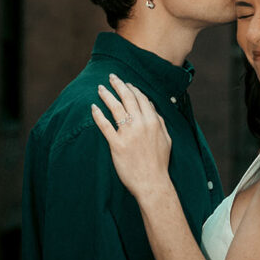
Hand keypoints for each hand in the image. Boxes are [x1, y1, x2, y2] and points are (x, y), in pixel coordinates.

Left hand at [91, 75, 171, 199]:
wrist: (152, 182)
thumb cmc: (159, 163)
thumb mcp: (166, 139)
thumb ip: (160, 122)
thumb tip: (153, 109)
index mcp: (154, 121)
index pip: (142, 99)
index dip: (133, 89)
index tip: (126, 83)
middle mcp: (141, 124)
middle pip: (128, 98)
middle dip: (119, 85)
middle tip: (111, 77)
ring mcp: (128, 134)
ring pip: (116, 108)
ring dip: (107, 95)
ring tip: (101, 88)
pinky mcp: (117, 144)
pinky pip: (105, 125)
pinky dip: (98, 115)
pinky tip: (93, 107)